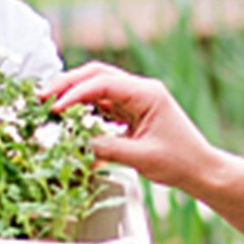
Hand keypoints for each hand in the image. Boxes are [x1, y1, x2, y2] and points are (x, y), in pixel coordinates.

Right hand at [47, 61, 216, 190]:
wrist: (200, 169)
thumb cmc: (181, 161)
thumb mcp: (141, 158)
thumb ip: (108, 149)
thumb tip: (78, 144)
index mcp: (147, 93)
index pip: (104, 83)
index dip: (75, 93)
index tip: (56, 107)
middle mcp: (141, 90)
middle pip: (97, 75)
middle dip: (68, 84)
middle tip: (43, 97)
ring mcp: (136, 99)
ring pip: (97, 87)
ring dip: (74, 94)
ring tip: (50, 106)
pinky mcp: (132, 111)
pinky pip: (103, 104)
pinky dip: (84, 108)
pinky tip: (69, 117)